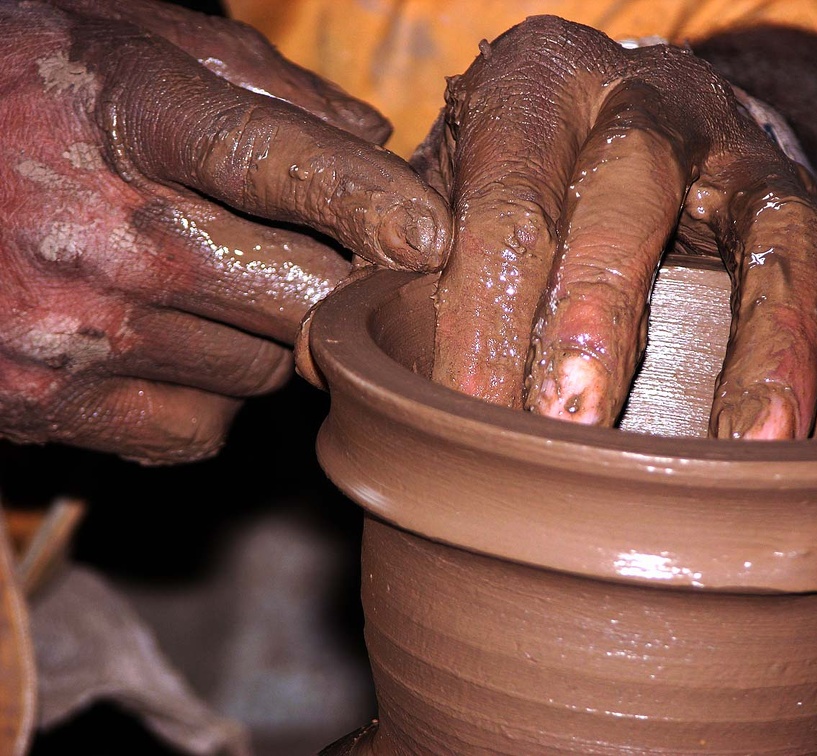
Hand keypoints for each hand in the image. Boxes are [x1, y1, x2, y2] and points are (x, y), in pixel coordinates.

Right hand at [0, 0, 449, 462]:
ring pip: (263, 370)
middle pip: (300, 296)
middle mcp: (103, 234)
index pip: (277, 162)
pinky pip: (200, 429)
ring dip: (271, 336)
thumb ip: (256, 80)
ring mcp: (74, 332)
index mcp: (126, 117)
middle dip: (344, 287)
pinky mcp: (50, 406)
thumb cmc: (12, 94)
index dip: (371, 202)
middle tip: (344, 264)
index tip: (435, 236)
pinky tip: (172, 345)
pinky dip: (212, 396)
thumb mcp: (122, 41)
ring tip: (217, 286)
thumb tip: (375, 139)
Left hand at [417, 15, 816, 439]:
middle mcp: (640, 96)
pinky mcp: (800, 193)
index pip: (501, 201)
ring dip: (752, 340)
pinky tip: (793, 427)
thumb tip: (342, 368)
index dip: (480, 312)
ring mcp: (734, 144)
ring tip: (739, 443)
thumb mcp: (454, 196)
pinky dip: (812, 344)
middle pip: (621, 194)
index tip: (463, 417)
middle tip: (563, 422)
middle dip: (594, 312)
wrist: (634, 121)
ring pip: (760, 226)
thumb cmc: (523, 181)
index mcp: (532, 86)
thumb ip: (403, 266)